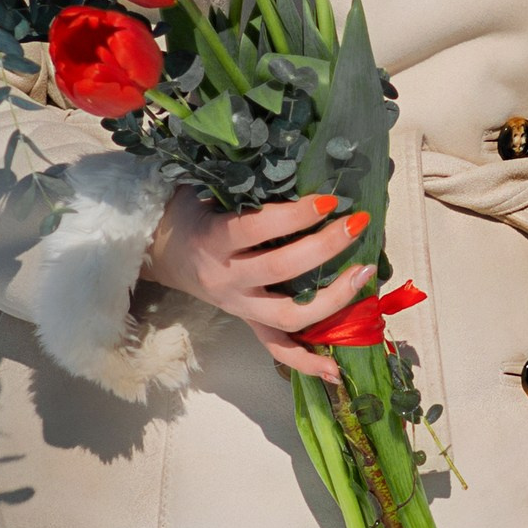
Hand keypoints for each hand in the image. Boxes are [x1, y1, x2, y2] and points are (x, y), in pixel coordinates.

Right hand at [144, 186, 373, 383]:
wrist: (162, 253)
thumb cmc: (192, 214)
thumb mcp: (205, 191)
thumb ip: (242, 183)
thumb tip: (297, 158)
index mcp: (213, 241)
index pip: (255, 230)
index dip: (293, 216)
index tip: (328, 200)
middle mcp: (227, 279)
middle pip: (280, 270)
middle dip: (324, 248)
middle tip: (355, 224)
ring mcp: (239, 306)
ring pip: (288, 315)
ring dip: (332, 299)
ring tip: (364, 273)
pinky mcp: (248, 323)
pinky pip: (277, 349)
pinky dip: (306, 361)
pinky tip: (336, 369)